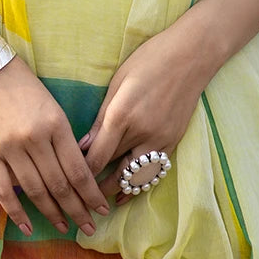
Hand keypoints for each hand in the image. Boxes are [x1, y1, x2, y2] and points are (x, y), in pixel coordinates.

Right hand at [0, 57, 109, 237]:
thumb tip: (77, 172)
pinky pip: (4, 191)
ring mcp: (10, 147)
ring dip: (52, 214)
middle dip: (77, 210)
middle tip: (90, 228)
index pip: (78, 169)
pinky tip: (29, 228)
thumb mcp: (51, 106)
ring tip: (65, 228)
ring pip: (35, 191)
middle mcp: (35, 138)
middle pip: (60, 185)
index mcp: (56, 123)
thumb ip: (62, 138)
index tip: (101, 209)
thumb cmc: (22, 84)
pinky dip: (16, 213)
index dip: (91, 194)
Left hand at [80, 27, 209, 201]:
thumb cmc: (149, 60)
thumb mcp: (117, 83)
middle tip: (79, 198)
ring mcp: (161, 140)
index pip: (97, 157)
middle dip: (96, 188)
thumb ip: (101, 118)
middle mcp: (142, 133)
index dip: (81, 174)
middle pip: (114, 171)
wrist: (191, 56)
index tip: (68, 183)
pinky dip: (138, 182)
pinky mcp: (174, 142)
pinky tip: (126, 191)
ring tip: (100, 202)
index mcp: (122, 115)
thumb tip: (82, 145)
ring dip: (118, 191)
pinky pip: (153, 171)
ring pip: (135, 177)